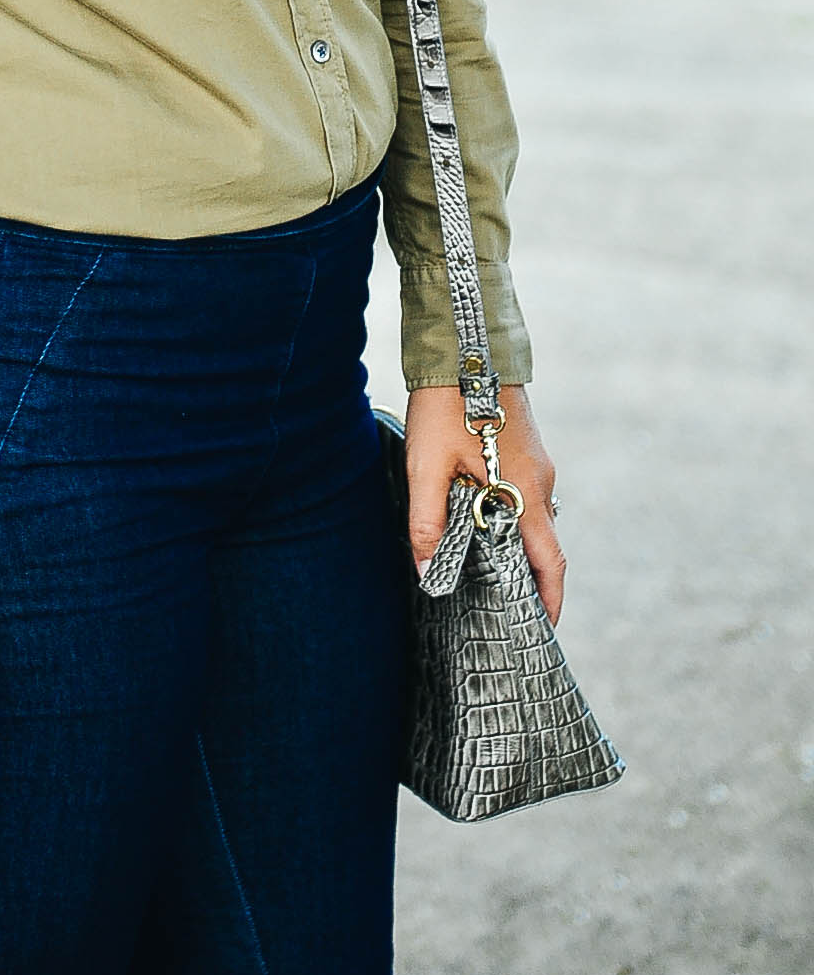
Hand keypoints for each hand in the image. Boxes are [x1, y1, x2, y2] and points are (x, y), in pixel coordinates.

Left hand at [403, 383, 565, 623]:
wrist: (463, 344)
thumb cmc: (446, 403)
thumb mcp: (428, 465)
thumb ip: (427, 521)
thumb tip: (425, 573)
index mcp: (527, 489)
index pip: (549, 561)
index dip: (549, 600)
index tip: (542, 631)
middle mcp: (541, 479)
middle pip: (542, 543)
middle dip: (528, 579)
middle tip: (504, 609)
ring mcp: (536, 462)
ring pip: (532, 518)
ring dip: (516, 546)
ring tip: (486, 572)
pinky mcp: (524, 449)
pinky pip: (524, 495)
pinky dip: (510, 518)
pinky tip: (480, 522)